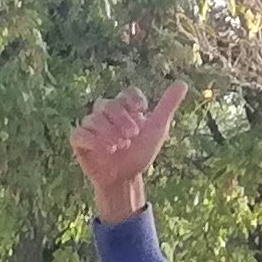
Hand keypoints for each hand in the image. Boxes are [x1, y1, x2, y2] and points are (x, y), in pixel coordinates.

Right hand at [69, 82, 187, 224]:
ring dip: (107, 132)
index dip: (133, 100)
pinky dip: (92, 141)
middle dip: (121, 119)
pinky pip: (79, 133)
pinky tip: (106, 150)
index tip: (141, 111)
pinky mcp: (80, 141)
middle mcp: (106, 113)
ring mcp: (91, 126)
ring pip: (93, 118)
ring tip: (118, 147)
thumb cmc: (140, 154)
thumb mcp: (157, 130)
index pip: (127, 93)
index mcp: (125, 108)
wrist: (125, 179)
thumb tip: (182, 83)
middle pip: (108, 104)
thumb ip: (167, 106)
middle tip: (132, 136)